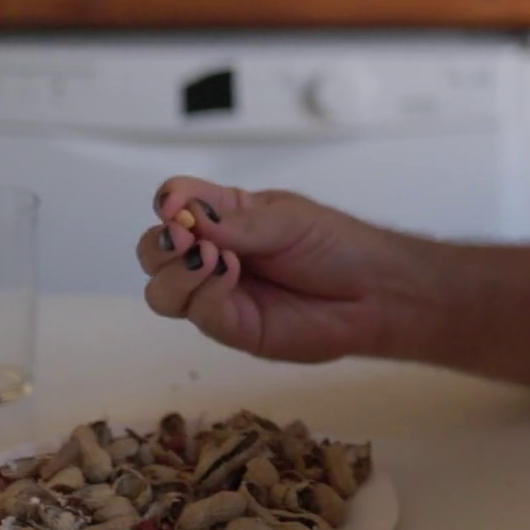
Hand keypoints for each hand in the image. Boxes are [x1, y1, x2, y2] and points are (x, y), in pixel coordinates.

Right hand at [136, 176, 413, 363]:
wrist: (375, 291)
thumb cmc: (337, 245)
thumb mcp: (289, 219)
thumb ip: (238, 221)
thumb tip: (186, 216)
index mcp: (225, 216)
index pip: (177, 202)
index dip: (168, 201)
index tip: (173, 204)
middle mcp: (212, 254)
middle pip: (154, 251)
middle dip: (159, 244)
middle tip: (183, 237)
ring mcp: (218, 294)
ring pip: (162, 290)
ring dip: (176, 271)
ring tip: (212, 257)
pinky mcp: (232, 327)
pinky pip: (198, 313)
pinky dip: (205, 292)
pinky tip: (228, 276)